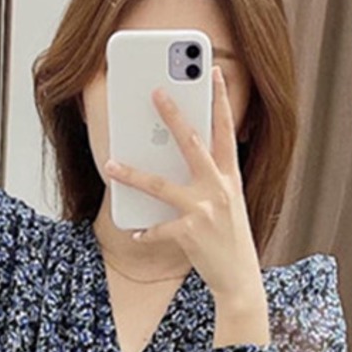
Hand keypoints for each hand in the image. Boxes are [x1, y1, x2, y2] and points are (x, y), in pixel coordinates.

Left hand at [104, 66, 262, 298]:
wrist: (240, 278)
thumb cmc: (229, 239)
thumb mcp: (228, 204)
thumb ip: (210, 181)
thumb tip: (176, 161)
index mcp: (230, 178)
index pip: (226, 131)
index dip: (221, 100)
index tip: (214, 73)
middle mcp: (219, 189)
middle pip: (192, 144)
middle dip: (173, 115)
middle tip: (155, 92)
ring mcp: (204, 210)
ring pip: (162, 185)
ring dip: (132, 174)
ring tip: (111, 165)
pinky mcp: (190, 233)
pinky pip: (159, 228)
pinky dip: (146, 231)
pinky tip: (136, 233)